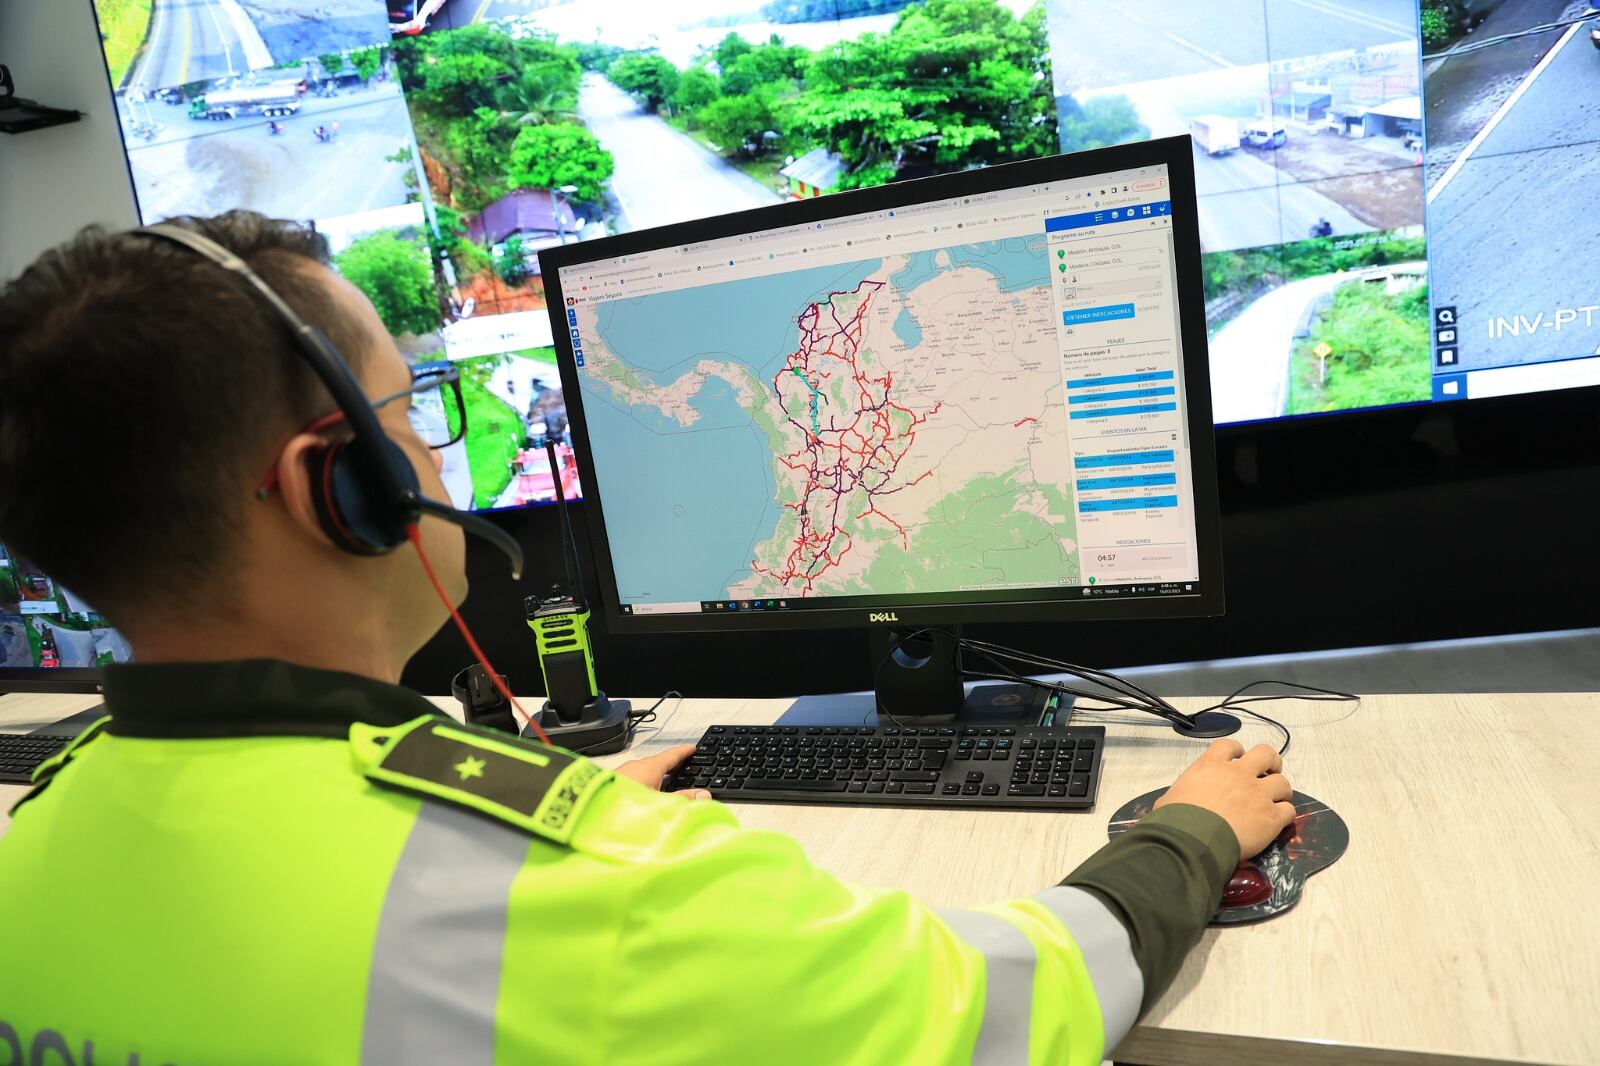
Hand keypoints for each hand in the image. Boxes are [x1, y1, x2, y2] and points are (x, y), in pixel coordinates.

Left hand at [614, 744, 710, 799]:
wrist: (588, 809)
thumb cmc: (625, 805)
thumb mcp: (660, 805)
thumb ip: (682, 800)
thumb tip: (702, 795)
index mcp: (649, 767)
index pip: (672, 754)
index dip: (684, 752)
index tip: (692, 748)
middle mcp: (635, 766)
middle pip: (658, 763)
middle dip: (671, 766)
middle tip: (683, 768)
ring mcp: (622, 773)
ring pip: (644, 772)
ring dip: (655, 777)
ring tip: (665, 786)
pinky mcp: (612, 783)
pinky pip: (633, 779)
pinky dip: (643, 784)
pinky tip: (643, 797)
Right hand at [1154, 739, 1293, 857]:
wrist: (1192, 841)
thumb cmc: (1175, 819)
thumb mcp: (1171, 797)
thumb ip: (1185, 791)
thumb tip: (1182, 800)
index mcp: (1212, 765)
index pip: (1230, 746)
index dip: (1237, 751)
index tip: (1239, 759)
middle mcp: (1239, 774)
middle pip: (1266, 754)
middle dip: (1271, 762)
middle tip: (1269, 773)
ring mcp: (1258, 794)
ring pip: (1283, 783)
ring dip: (1280, 790)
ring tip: (1276, 800)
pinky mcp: (1271, 817)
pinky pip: (1288, 810)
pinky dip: (1285, 814)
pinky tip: (1278, 821)